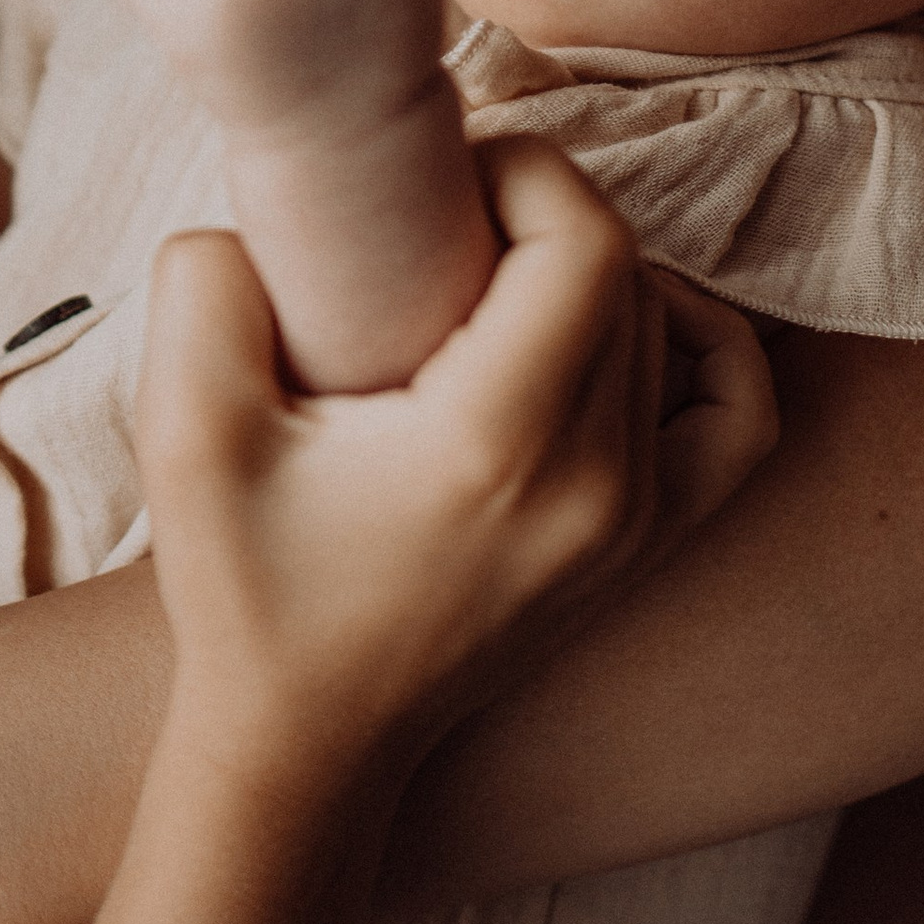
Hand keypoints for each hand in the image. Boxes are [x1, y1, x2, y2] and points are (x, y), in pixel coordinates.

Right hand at [0, 152, 775, 923]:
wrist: (306, 751)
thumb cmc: (247, 594)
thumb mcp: (187, 436)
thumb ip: (208, 291)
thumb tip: (257, 210)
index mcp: (496, 445)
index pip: (585, 243)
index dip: (525, 172)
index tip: (442, 176)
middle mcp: (594, 483)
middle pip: (629, 273)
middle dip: (544, 210)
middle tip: (449, 213)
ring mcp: (635, 521)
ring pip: (671, 328)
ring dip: (597, 270)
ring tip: (495, 272)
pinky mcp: (647, 547)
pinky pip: (736, 417)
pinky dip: (702, 347)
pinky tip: (631, 323)